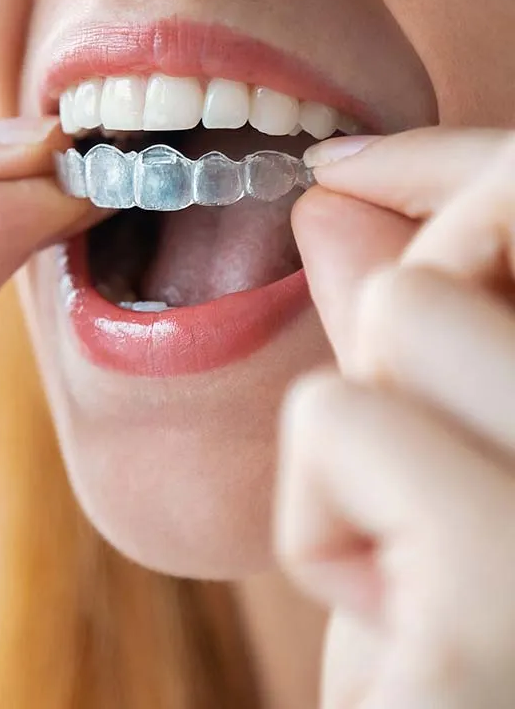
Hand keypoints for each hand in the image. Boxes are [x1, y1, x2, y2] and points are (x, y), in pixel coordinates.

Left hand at [276, 129, 514, 707]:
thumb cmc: (453, 660)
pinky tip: (388, 624)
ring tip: (412, 558)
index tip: (342, 165)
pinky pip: (336, 415)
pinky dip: (321, 512)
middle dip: (408, 300)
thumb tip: (336, 197)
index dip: (455, 158)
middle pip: (499, 218)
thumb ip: (420, 332)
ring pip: (405, 308)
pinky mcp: (512, 590)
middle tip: (405, 450)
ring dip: (367, 429)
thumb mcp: (443, 475)